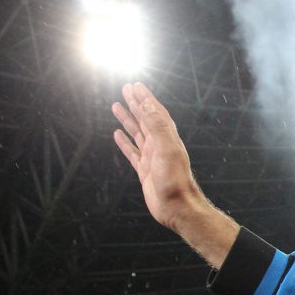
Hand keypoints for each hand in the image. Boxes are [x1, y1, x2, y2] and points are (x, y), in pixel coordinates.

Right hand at [112, 83, 201, 231]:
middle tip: (125, 89)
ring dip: (128, 119)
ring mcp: (152, 158)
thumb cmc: (175, 181)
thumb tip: (146, 103)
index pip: (155, 113)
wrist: (177, 208)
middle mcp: (160, 146)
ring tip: (116, 106)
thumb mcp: (166, 149)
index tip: (135, 85)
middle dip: (136, 104)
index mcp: (167, 138)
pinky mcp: (145, 171)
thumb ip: (157, 126)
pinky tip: (117, 134)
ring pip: (138, 133)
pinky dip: (124, 142)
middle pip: (146, 119)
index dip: (145, 99)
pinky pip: (132, 152)